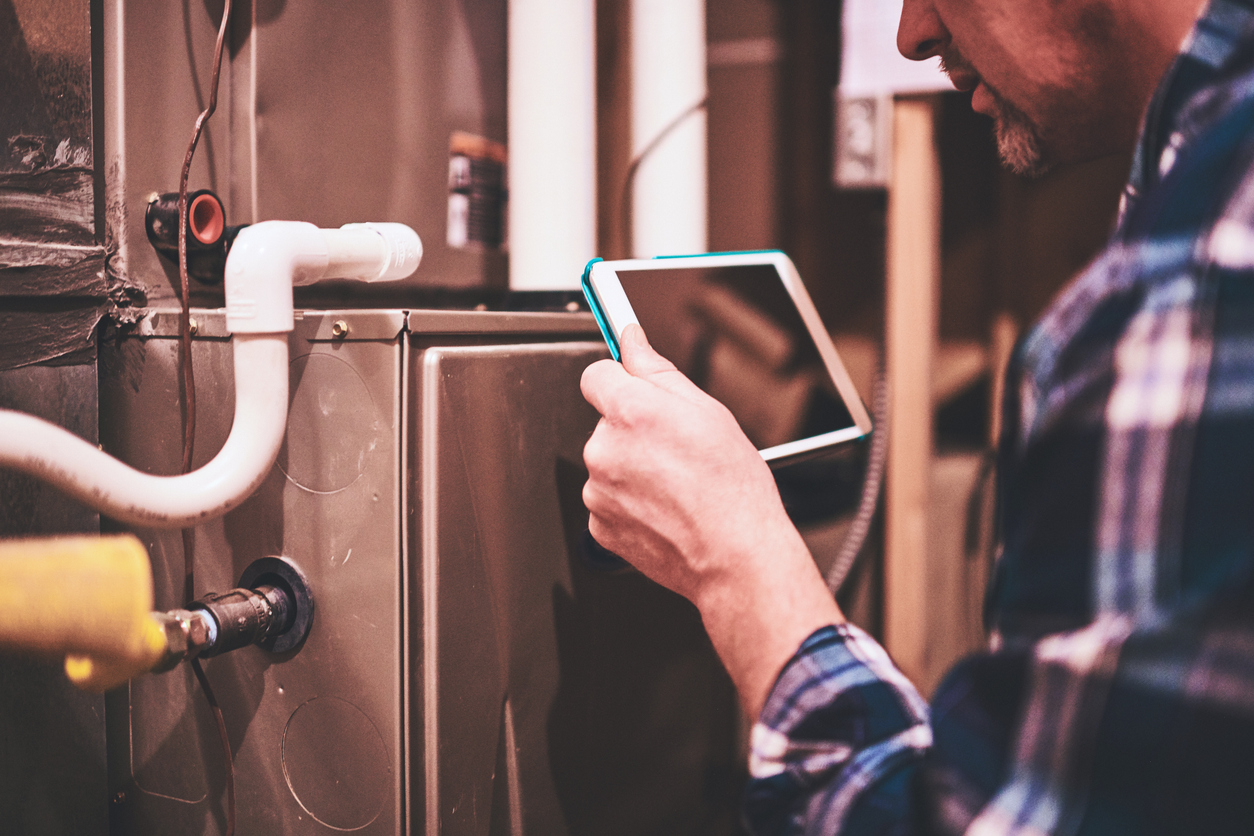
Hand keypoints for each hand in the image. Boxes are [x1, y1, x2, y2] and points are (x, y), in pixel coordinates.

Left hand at [581, 324, 842, 715]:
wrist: (734, 556)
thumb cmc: (733, 490)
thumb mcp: (707, 411)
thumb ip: (657, 371)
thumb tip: (632, 341)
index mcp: (630, 411)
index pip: (596, 375)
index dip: (620, 380)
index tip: (634, 387)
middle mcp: (604, 449)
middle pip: (606, 423)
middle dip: (635, 430)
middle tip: (677, 450)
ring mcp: (598, 490)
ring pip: (609, 463)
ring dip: (634, 469)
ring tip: (677, 486)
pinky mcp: (599, 526)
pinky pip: (609, 501)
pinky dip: (631, 503)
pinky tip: (665, 509)